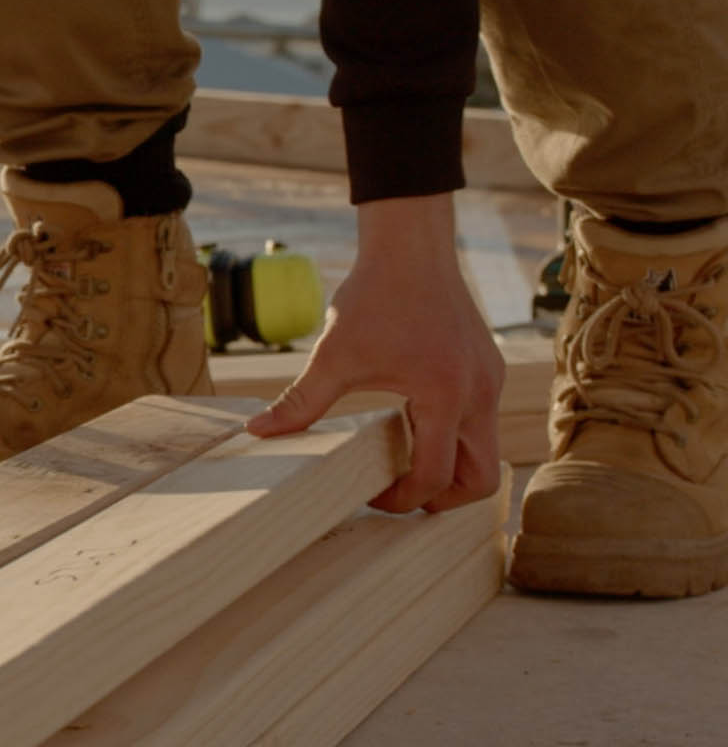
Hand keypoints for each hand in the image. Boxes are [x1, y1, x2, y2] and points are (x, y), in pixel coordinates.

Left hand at [246, 193, 505, 512]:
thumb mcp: (332, 354)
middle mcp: (478, 394)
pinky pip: (478, 423)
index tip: (370, 496)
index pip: (437, 476)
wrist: (410, 247)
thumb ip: (299, 401)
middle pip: (481, 478)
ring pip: (484, 452)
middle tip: (398, 496)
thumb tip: (258, 432)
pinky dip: (451, 439)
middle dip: (442, 499)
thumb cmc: (375, 295)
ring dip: (450, 470)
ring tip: (401, 467)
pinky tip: (408, 427)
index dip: (403, 500)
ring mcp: (488, 382)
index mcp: (445, 396)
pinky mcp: (485, 371)